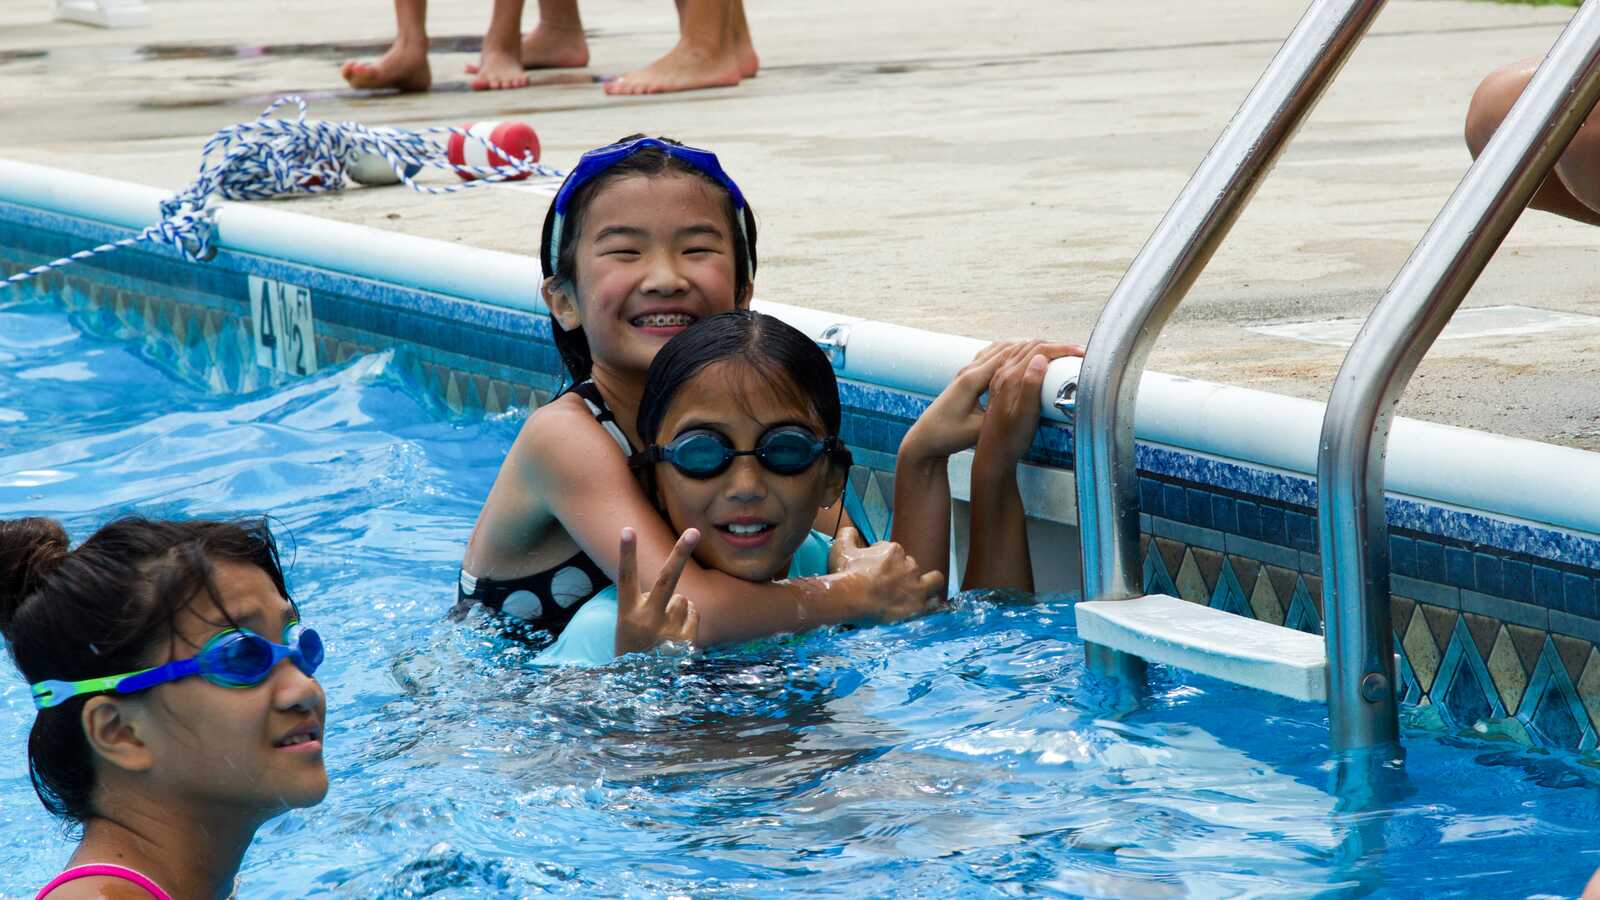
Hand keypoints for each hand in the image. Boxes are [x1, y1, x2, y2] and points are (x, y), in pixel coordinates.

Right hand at [614, 526, 700, 655]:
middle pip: (668, 579)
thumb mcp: (630, 623)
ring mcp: (669, 630)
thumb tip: (686, 598)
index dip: (627, 553)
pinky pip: (694, 612)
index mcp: (628, 613)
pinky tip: (675, 636)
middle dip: (681, 552)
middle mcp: (648, 620)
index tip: (627, 529)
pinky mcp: (687, 640)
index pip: (626, 577)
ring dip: (678, 607)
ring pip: (683, 598)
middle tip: (694, 532)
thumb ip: (650, 603)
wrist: (642, 684)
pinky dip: (687, 618)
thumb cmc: (635, 645)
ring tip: (664, 628)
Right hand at [826, 526, 946, 621]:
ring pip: (934, 580)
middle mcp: (909, 565)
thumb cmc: (846, 573)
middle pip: (911, 567)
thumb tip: (852, 530)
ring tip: (916, 592)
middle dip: (902, 574)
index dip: (884, 562)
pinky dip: (930, 604)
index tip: (874, 572)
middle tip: (888, 585)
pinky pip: (934, 604)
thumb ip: (848, 535)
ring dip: (928, 584)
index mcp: (894, 551)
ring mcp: (916, 586)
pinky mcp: (918, 606)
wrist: (849, 598)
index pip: (894, 553)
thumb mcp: (841, 548)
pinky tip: (922, 607)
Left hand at [899, 340, 1083, 462]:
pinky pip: (996, 355)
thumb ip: (1001, 404)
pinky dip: (1014, 351)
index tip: (1072, 351)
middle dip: (1046, 345)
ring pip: (1006, 347)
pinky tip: (1022, 356)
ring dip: (1030, 346)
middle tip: (1072, 348)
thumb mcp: (978, 427)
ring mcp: (968, 371)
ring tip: (1054, 349)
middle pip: (1015, 346)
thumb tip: (1030, 376)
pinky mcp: (967, 376)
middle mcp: (972, 369)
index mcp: (976, 378)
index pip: (1020, 355)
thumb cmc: (949, 436)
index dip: (1049, 351)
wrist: (924, 441)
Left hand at [976, 341, 1076, 468]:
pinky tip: (1035, 357)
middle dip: (1056, 345)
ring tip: (1063, 353)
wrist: (992, 455)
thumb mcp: (1025, 415)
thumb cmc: (1010, 440)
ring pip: (1022, 349)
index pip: (1038, 351)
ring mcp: (998, 378)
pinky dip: (1030, 352)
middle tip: (1077, 351)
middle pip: (1030, 346)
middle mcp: (1001, 374)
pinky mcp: (999, 384)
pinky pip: (1014, 357)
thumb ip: (1031, 386)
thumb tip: (1041, 358)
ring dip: (1044, 347)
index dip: (1062, 348)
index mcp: (1009, 378)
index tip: (1080, 352)